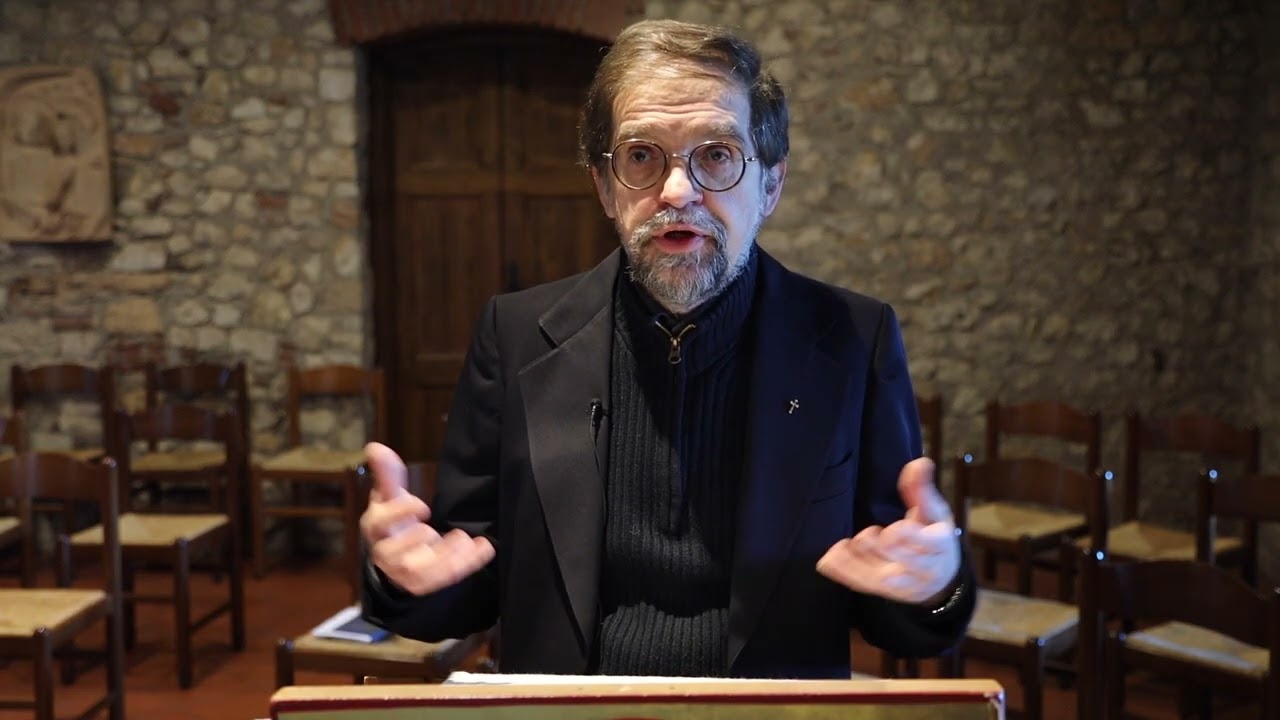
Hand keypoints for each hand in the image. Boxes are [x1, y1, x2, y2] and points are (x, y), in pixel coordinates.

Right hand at [359, 442, 494, 595]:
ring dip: (447, 557)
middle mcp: (384, 553)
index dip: (400, 514)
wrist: (397, 553)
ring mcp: (401, 572)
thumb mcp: (391, 495)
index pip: (379, 523)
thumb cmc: (395, 519)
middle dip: (422, 540)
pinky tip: (483, 548)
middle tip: (442, 528)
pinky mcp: (420, 584)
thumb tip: (375, 447)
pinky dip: (464, 565)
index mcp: (376, 528)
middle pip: (395, 554)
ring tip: (467, 541)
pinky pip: (440, 581)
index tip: (425, 506)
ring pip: (419, 573)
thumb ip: (388, 474)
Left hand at [816, 457, 959, 604]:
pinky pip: (862, 584)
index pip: (928, 544)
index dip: (909, 537)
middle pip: (903, 561)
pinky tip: (827, 560)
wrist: (939, 580)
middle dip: (883, 547)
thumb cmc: (933, 539)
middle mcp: (923, 569)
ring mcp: (903, 583)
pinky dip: (843, 572)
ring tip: (844, 546)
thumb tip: (919, 463)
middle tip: (870, 533)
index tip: (894, 528)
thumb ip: (921, 490)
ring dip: (859, 560)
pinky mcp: (884, 591)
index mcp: (939, 546)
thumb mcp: (934, 514)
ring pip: (880, 577)